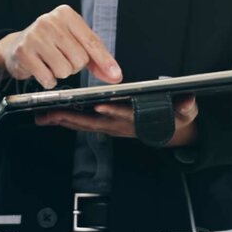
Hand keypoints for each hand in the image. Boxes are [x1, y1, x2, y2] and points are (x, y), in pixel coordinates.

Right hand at [0, 5, 120, 88]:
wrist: (17, 46)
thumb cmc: (51, 43)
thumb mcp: (75, 43)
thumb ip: (96, 59)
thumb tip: (114, 75)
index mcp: (66, 15)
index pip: (91, 41)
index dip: (104, 61)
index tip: (115, 75)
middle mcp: (50, 21)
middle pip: (79, 59)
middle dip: (74, 66)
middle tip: (62, 58)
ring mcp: (35, 36)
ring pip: (64, 70)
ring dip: (60, 73)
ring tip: (50, 62)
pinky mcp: (23, 52)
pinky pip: (48, 78)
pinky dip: (48, 80)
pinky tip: (41, 69)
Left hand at [37, 94, 198, 146]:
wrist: (171, 132)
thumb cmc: (175, 119)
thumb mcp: (186, 112)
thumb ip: (186, 106)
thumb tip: (188, 99)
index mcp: (138, 120)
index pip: (124, 115)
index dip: (112, 111)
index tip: (99, 106)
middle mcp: (121, 126)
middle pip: (94, 122)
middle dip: (72, 118)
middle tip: (51, 114)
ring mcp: (112, 127)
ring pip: (85, 125)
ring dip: (64, 121)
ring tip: (43, 116)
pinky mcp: (107, 126)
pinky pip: (84, 124)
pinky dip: (68, 121)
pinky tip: (53, 117)